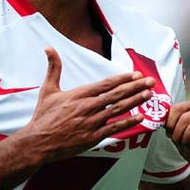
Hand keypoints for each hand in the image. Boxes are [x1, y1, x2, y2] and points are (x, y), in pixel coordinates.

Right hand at [16, 47, 154, 163]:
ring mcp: (92, 122)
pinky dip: (129, 122)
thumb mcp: (48, 89)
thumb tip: (48, 48)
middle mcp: (88, 107)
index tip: (136, 74)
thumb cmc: (43, 116)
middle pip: (117, 94)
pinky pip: (115, 128)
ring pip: (119, 109)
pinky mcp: (93, 137)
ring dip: (136, 101)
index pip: (106, 84)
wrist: (39, 142)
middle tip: (151, 81)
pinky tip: (141, 118)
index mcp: (79, 94)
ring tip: (149, 95)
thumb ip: (53, 68)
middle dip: (136, 87)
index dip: (123, 79)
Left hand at [166, 99, 189, 176]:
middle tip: (177, 142)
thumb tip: (157, 115)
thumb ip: (170, 120)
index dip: (169, 123)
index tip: (169, 132)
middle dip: (177, 133)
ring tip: (186, 146)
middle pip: (186, 117)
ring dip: (185, 141)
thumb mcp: (178, 129)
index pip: (178, 108)